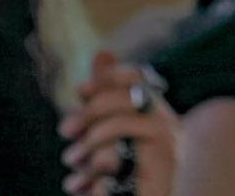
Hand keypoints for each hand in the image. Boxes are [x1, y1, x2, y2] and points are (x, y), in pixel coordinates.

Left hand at [59, 51, 179, 195]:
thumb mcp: (115, 130)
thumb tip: (102, 52)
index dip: (106, 79)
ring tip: (72, 162)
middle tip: (65, 130)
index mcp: (158, 110)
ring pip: (116, 134)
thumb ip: (109, 95)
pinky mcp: (154, 176)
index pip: (136, 78)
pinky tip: (80, 185)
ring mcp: (165, 150)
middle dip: (88, 113)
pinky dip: (92, 179)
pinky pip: (114, 168)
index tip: (80, 90)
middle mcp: (169, 124)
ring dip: (85, 150)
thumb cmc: (129, 169)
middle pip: (122, 101)